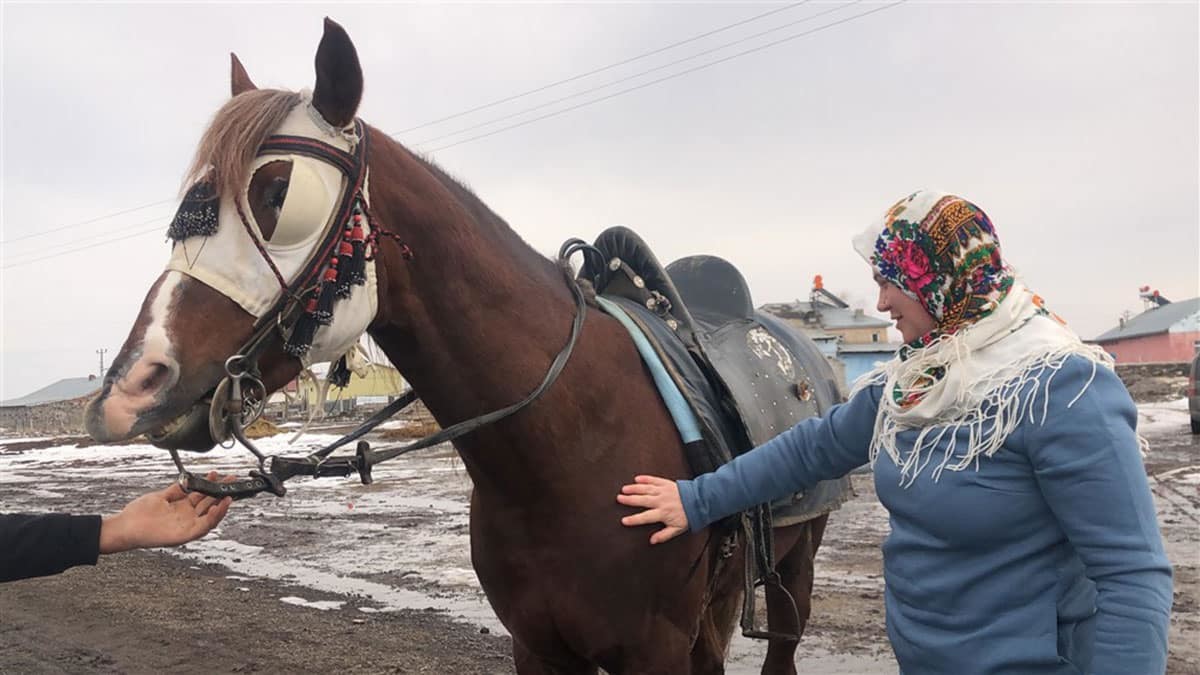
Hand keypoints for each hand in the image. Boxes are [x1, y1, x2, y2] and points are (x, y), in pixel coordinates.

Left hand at [99, 472, 233, 553]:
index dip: (210, 485)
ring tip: (229, 495)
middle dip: (221, 492)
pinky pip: (204, 527)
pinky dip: (214, 518)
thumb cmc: (138, 514)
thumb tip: (188, 480)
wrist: (125, 527)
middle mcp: (187, 517)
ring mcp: (186, 526)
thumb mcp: (161, 496)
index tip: (217, 474)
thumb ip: (176, 490)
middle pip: (209, 504)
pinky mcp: (185, 535)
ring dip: (222, 506)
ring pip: (210, 517)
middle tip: (231, 480)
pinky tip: (218, 507)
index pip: (201, 495)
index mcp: (182, 507)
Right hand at [616, 475, 688, 544]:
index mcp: (663, 513)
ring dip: (634, 488)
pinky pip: (654, 480)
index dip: (634, 519)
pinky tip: (637, 478)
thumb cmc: (688, 516)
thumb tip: (652, 541)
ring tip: (624, 489)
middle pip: (642, 500)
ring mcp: (663, 491)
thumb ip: (664, 535)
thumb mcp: (677, 529)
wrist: (699, 501)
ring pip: (646, 489)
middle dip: (630, 500)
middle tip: (619, 498)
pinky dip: (646, 479)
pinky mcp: (666, 483)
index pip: (645, 517)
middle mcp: (661, 501)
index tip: (624, 520)